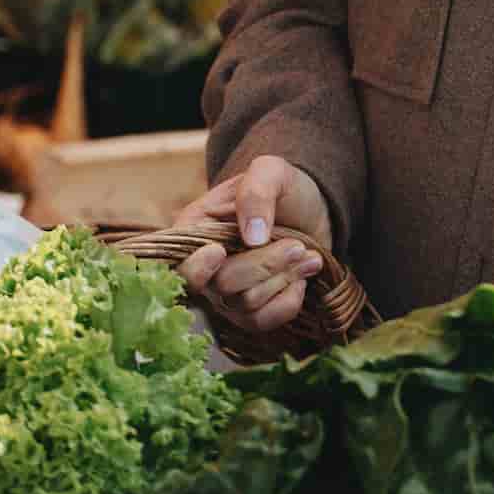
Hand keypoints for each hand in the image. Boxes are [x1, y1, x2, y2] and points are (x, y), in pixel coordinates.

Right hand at [175, 156, 333, 332]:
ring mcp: (225, 293)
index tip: (220, 251)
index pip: (180, 265)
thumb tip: (251, 236)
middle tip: (296, 245)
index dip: (197, 267)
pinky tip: (302, 277)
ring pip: (246, 304)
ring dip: (284, 278)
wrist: (312, 211)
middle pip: (222, 285)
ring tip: (307, 254)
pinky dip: (288, 301)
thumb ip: (256, 192)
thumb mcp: (271, 172)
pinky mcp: (250, 311)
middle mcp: (204, 267)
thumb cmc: (284, 189)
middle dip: (265, 265)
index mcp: (194, 229)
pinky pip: (263, 321)